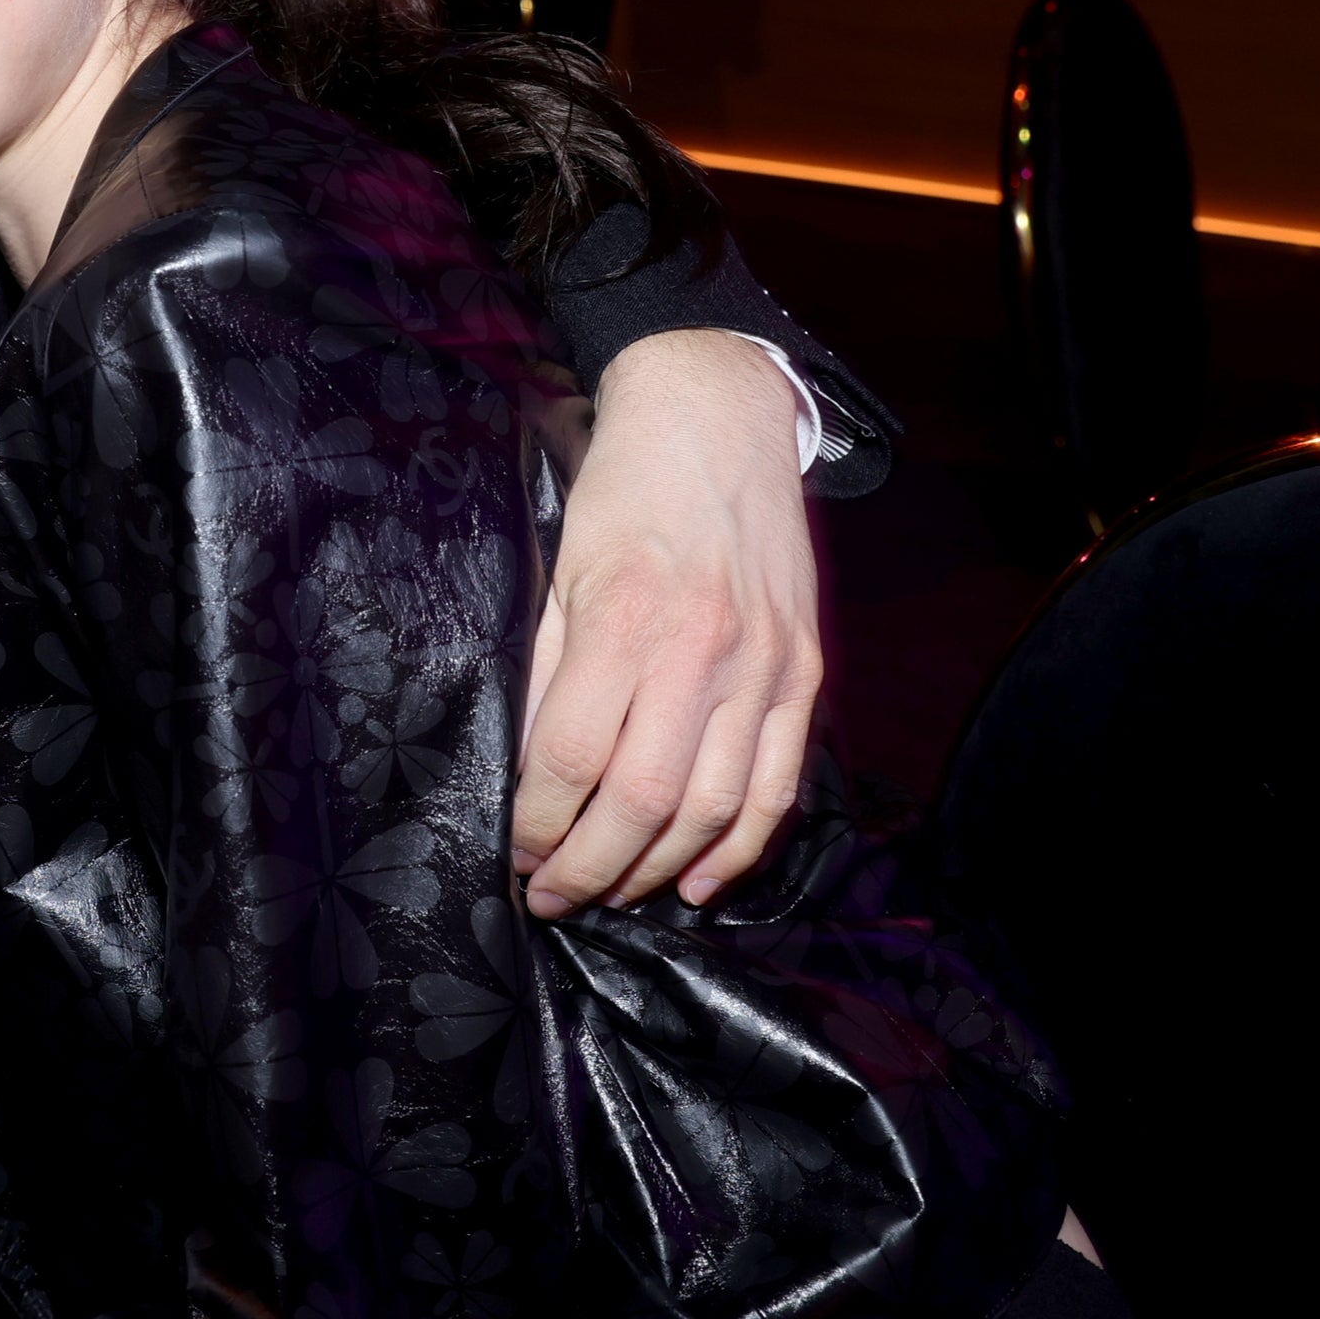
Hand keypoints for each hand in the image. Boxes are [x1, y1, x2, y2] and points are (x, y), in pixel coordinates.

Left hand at [513, 329, 820, 915]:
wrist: (716, 421)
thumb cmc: (622, 493)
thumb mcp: (559, 569)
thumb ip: (550, 672)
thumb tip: (535, 770)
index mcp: (625, 618)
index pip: (575, 758)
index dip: (540, 823)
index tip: (515, 854)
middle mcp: (703, 649)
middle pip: (643, 799)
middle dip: (590, 867)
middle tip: (552, 898)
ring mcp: (765, 665)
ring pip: (714, 807)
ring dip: (659, 869)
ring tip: (613, 894)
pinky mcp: (805, 673)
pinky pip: (778, 785)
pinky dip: (742, 848)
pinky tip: (700, 882)